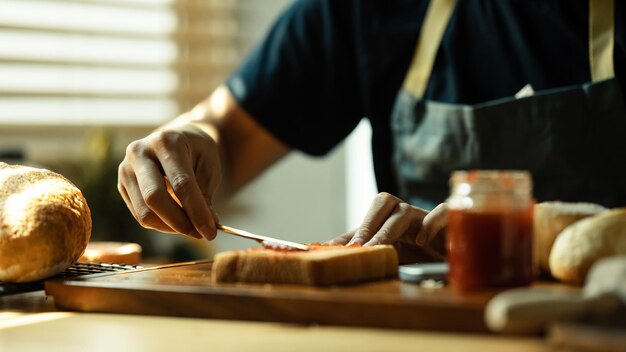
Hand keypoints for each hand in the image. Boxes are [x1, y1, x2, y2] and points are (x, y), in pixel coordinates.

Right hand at [117, 123, 220, 240]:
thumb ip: (205, 194)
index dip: (197, 211)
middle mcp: (140, 152)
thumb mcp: (209, 165)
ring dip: (171, 227)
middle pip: (154, 198)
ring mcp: (126, 169)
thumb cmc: (196, 151)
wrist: (176, 139)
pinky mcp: (122, 185)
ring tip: (193, 228)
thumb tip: (206, 226)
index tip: (211, 232)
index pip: (181, 183)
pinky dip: (162, 225)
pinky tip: (178, 221)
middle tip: (202, 234)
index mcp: (166, 142)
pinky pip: (140, 215)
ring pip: (144, 212)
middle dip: (180, 222)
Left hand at [329, 193, 447, 262]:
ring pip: (406, 210)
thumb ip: (366, 252)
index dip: (351, 233)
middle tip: (358, 248)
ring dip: (389, 231)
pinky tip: (421, 242)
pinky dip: (430, 224)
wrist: (456, 257)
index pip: (367, 218)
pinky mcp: (449, 222)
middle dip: (369, 226)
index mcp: (390, 218)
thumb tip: (332, 252)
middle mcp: (406, 213)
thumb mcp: (391, 255)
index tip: (336, 250)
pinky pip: (441, 212)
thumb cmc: (421, 254)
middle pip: (383, 202)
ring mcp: (426, 216)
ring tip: (379, 249)